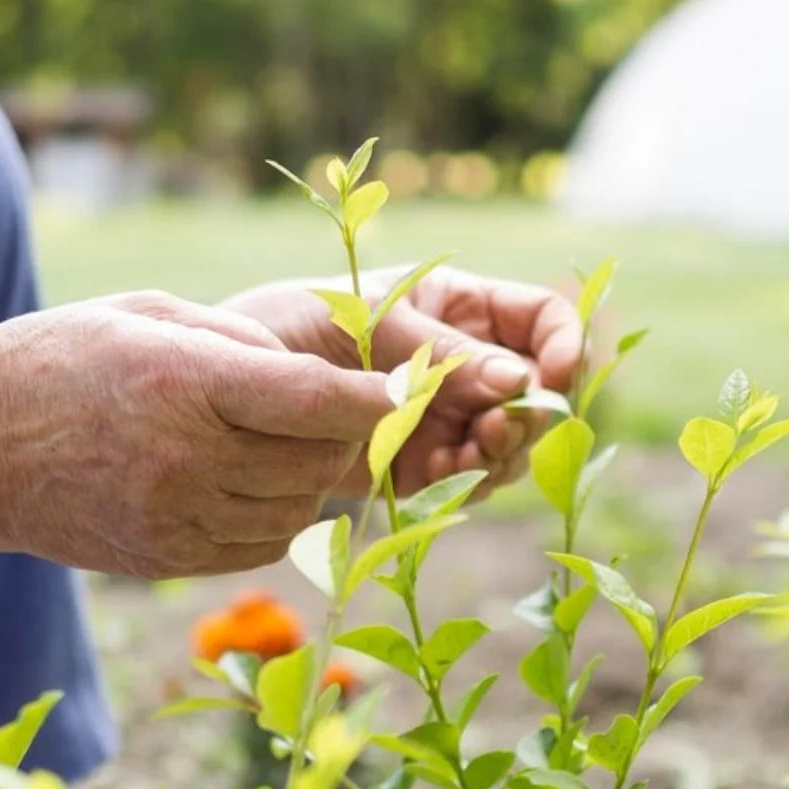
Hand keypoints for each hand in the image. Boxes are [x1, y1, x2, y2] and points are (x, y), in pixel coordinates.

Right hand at [0, 291, 392, 577]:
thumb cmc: (55, 360)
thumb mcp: (143, 313)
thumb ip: (237, 337)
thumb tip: (314, 374)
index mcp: (184, 382)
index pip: (317, 398)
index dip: (379, 395)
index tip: (416, 384)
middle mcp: (187, 458)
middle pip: (320, 460)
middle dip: (346, 434)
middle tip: (345, 408)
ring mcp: (177, 519)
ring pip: (299, 509)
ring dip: (311, 477)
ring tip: (283, 441)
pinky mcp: (168, 560)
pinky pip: (262, 545)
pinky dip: (276, 515)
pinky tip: (248, 481)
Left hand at [223, 267, 582, 496]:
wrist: (225, 391)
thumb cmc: (291, 326)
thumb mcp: (367, 323)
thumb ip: (439, 353)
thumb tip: (518, 380)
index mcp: (459, 305)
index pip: (542, 319)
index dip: (564, 346)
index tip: (555, 378)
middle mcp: (462, 361)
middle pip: (535, 391)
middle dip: (525, 416)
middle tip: (490, 434)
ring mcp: (444, 414)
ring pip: (508, 442)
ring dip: (496, 456)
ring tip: (456, 460)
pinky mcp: (418, 462)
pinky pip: (464, 479)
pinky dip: (460, 484)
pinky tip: (432, 480)